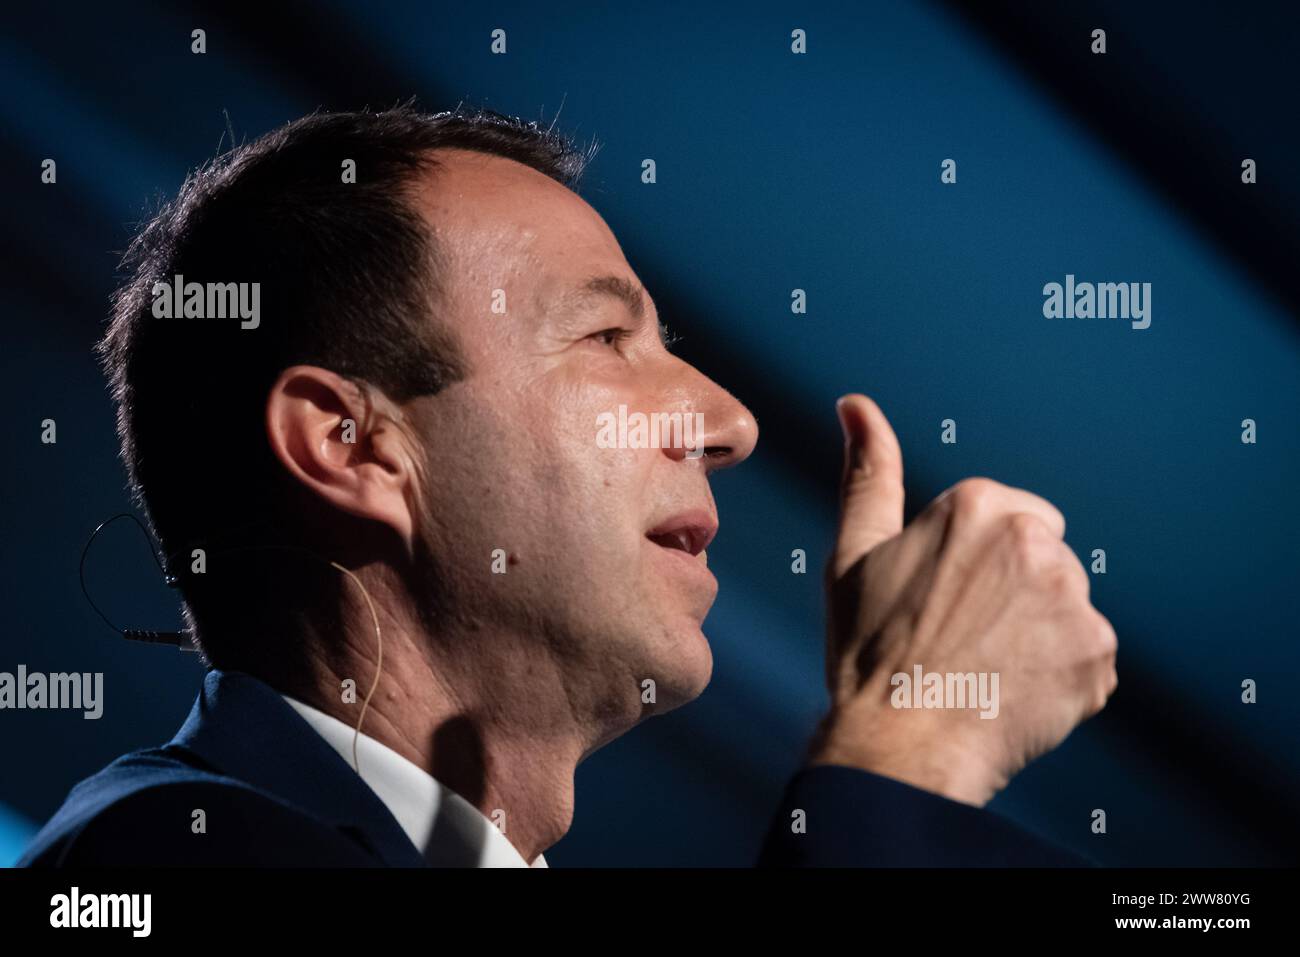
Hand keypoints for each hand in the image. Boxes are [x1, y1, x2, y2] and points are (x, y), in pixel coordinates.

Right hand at [808, 394, 1117, 805]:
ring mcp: (1072, 598)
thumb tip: (855, 404)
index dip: (974, 564)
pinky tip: (1012, 692)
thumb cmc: (867, 651)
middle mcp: (1035, 539)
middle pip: (1045, 556)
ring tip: (985, 668)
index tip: (943, 601)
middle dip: (1014, 590)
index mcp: (979, 504)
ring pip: (1066, 606)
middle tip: (962, 638)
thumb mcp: (853, 553)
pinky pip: (1089, 655)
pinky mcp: (1099, 653)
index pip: (1010, 518)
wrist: (898, 745)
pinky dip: (1061, 674)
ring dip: (1039, 631)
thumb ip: (867, 472)